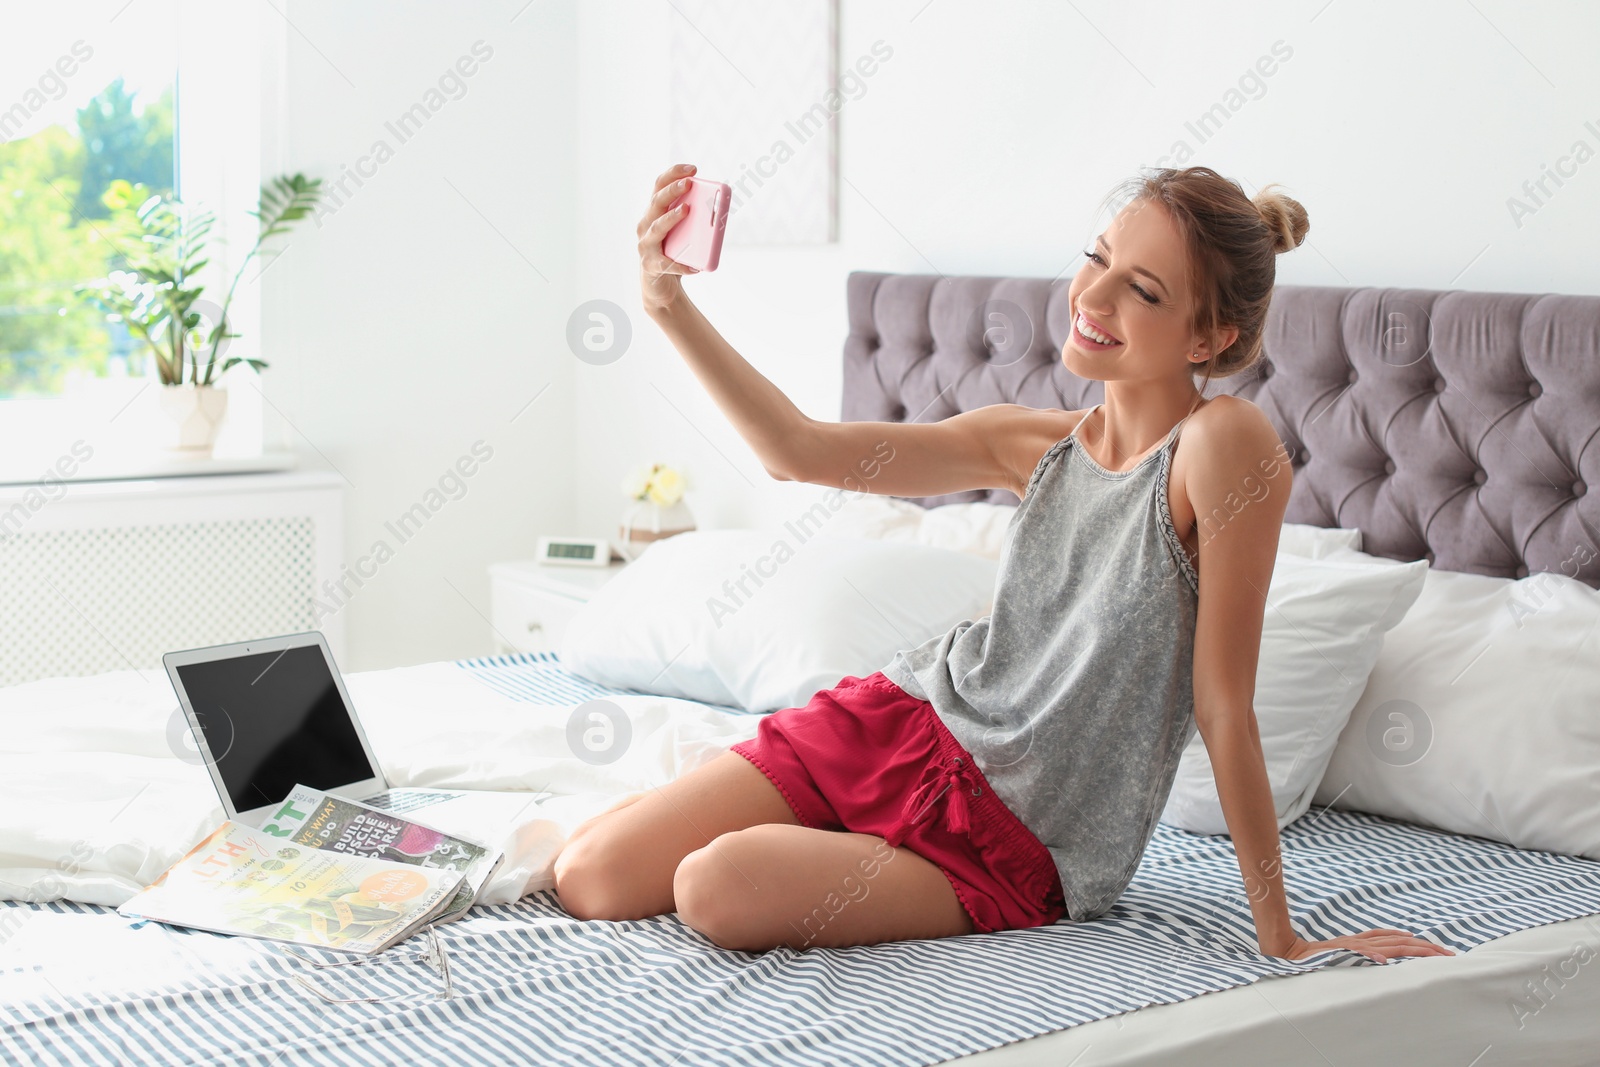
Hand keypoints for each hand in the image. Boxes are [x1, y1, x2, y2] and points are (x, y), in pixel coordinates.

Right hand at [638, 162, 700, 313]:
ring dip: (671, 217)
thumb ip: (694, 219)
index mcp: (654, 212)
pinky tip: (695, 267)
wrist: (660, 285)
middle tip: (689, 184)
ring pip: (657, 228)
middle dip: (673, 190)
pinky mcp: (650, 265)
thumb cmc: (673, 251)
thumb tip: (718, 210)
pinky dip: (681, 265)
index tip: (692, 168)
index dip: (673, 174)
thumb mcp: (684, 231)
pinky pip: (666, 263)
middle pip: (656, 202)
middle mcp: (646, 224)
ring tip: (687, 210)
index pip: (659, 185)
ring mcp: (646, 245)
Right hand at [1267, 928, 1455, 963]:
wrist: (1287, 953)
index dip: (1414, 941)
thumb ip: (1358, 956)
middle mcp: (1359, 941)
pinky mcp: (1338, 952)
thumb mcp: (1341, 957)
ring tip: (1432, 954)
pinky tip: (1385, 961)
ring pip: (1386, 945)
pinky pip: (1357, 952)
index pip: (1392, 937)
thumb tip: (1380, 962)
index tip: (1436, 948)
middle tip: (1449, 954)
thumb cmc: (1313, 958)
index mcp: (1360, 941)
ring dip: (1410, 949)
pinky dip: (1370, 955)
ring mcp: (1350, 946)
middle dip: (1425, 947)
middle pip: (1398, 941)